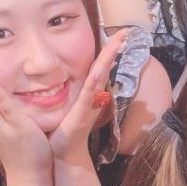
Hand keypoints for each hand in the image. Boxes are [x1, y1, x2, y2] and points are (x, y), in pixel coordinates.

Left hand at [48, 28, 129, 159]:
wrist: (63, 154)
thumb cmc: (62, 132)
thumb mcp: (66, 106)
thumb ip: (69, 94)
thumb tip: (60, 79)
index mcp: (88, 92)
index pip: (99, 66)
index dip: (108, 50)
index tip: (117, 34)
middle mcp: (93, 95)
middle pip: (105, 66)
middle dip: (114, 48)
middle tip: (126, 31)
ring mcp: (89, 102)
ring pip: (100, 75)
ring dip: (109, 58)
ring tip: (118, 41)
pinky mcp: (82, 111)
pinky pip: (90, 93)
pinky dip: (96, 79)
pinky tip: (101, 68)